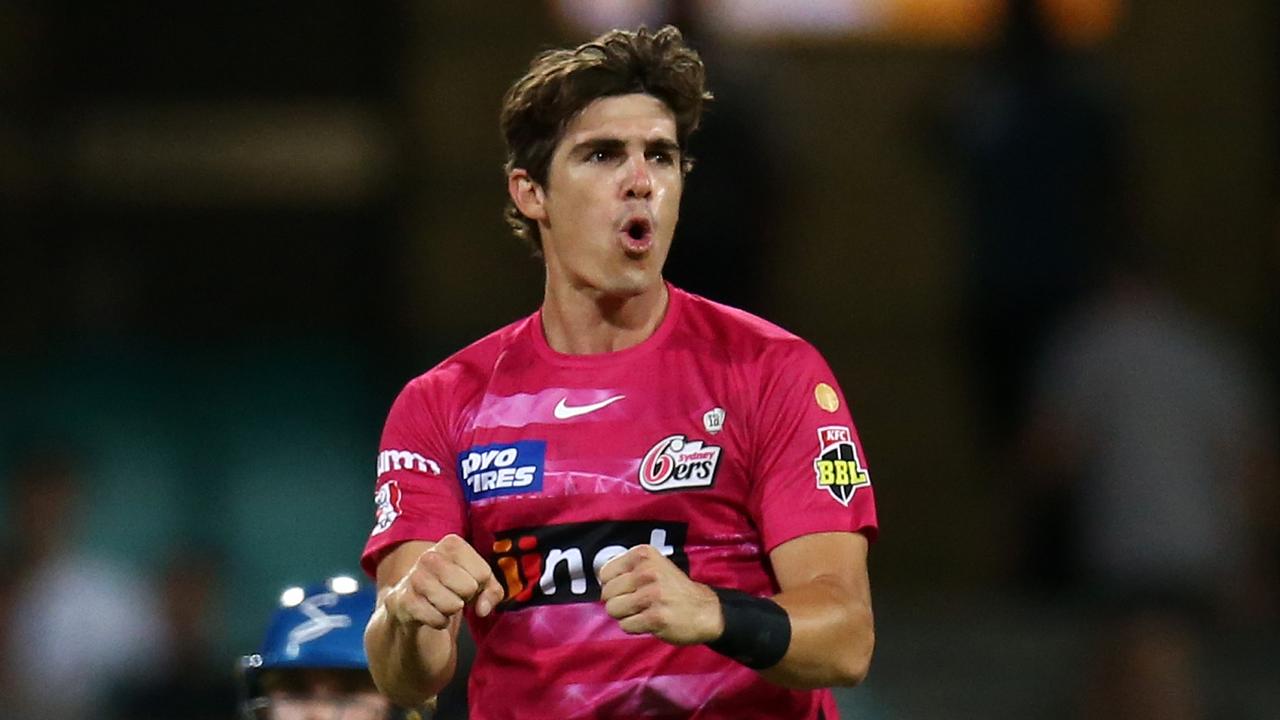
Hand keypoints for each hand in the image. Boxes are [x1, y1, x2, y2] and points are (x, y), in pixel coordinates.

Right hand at [383, 534, 504, 629]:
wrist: (409, 605)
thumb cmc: (449, 587)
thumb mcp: (478, 583)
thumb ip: (492, 591)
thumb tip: (483, 609)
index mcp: (451, 543)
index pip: (483, 573)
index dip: (479, 585)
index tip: (466, 582)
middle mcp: (430, 556)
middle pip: (469, 587)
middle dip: (466, 598)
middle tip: (453, 594)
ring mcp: (414, 578)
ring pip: (453, 604)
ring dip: (452, 610)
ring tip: (442, 602)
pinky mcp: (404, 601)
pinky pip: (437, 619)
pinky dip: (439, 622)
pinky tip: (431, 613)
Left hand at [598, 544, 723, 644]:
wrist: (704, 610)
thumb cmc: (672, 589)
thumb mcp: (653, 566)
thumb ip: (627, 568)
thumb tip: (599, 580)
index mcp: (644, 555)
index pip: (605, 573)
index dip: (612, 585)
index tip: (626, 589)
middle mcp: (648, 571)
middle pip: (607, 593)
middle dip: (617, 602)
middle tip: (635, 603)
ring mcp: (652, 594)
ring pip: (613, 609)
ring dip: (624, 615)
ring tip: (642, 612)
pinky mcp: (656, 617)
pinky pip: (625, 625)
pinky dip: (634, 627)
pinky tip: (649, 621)